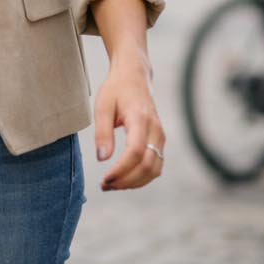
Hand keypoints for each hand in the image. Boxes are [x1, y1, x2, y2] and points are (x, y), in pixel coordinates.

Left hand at [93, 53, 164, 190]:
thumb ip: (103, 132)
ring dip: (135, 182)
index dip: (121, 170)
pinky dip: (142, 177)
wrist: (134, 76)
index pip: (135, 152)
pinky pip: (156, 165)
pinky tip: (124, 178)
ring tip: (112, 185)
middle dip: (127, 181)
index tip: (105, 179)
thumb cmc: (116, 89)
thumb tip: (102, 158)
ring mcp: (161, 136)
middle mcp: (155, 129)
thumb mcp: (102, 105)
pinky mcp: (160, 141)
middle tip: (105, 186)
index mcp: (140, 118)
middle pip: (148, 165)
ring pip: (155, 169)